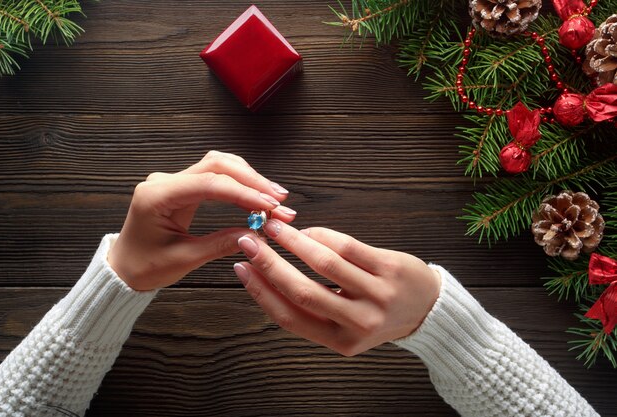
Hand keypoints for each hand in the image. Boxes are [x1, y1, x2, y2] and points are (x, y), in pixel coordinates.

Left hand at [108, 151, 296, 290]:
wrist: (123, 268)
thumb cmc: (145, 266)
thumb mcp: (184, 259)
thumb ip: (221, 244)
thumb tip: (256, 235)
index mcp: (157, 196)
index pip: (209, 184)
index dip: (244, 193)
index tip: (270, 206)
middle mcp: (164, 181)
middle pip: (216, 165)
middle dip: (252, 181)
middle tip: (279, 200)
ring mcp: (173, 180)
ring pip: (218, 165)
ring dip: (248, 178)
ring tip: (274, 197)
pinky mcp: (183, 186)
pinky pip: (214, 175)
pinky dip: (239, 182)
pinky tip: (256, 194)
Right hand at [233, 219, 440, 355]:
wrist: (427, 309)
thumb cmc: (377, 314)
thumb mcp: (344, 326)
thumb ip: (312, 309)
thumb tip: (265, 276)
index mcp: (341, 341)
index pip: (290, 317)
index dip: (260, 291)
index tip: (241, 268)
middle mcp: (359, 322)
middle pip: (303, 291)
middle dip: (270, 264)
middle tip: (249, 241)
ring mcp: (377, 294)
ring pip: (324, 263)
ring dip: (293, 242)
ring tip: (275, 229)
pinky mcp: (390, 268)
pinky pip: (348, 247)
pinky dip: (322, 235)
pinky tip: (307, 230)